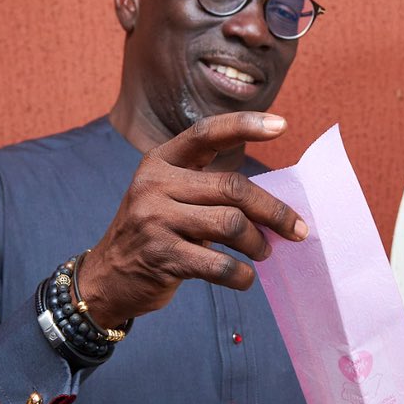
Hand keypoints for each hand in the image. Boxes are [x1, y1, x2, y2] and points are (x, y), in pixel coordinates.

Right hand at [77, 112, 307, 325]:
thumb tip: (274, 203)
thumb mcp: (169, 196)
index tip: (282, 125)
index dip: (244, 125)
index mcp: (160, 161)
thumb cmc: (155, 232)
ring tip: (264, 252)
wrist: (106, 277)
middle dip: (274, 211)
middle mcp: (155, 185)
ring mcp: (155, 220)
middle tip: (296, 230)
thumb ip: (209, 189)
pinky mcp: (161, 256)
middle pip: (232, 187)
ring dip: (259, 243)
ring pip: (231, 224)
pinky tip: (244, 278)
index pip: (206, 133)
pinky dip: (241, 275)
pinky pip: (219, 265)